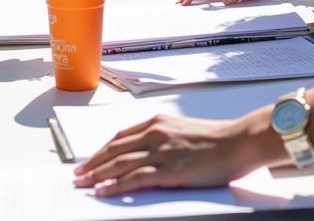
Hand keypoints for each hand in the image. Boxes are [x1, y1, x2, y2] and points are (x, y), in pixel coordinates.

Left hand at [73, 114, 258, 195]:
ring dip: (98, 174)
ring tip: (83, 184)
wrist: (236, 142)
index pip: (120, 137)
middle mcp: (154, 133)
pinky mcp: (169, 170)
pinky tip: (104, 191)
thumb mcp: (181, 131)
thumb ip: (161, 138)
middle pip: (114, 149)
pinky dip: (117, 185)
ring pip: (120, 164)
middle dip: (93, 163)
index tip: (90, 159)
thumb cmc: (214, 139)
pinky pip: (136, 178)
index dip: (102, 150)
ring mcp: (160, 151)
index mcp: (156, 122)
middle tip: (77, 174)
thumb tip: (143, 153)